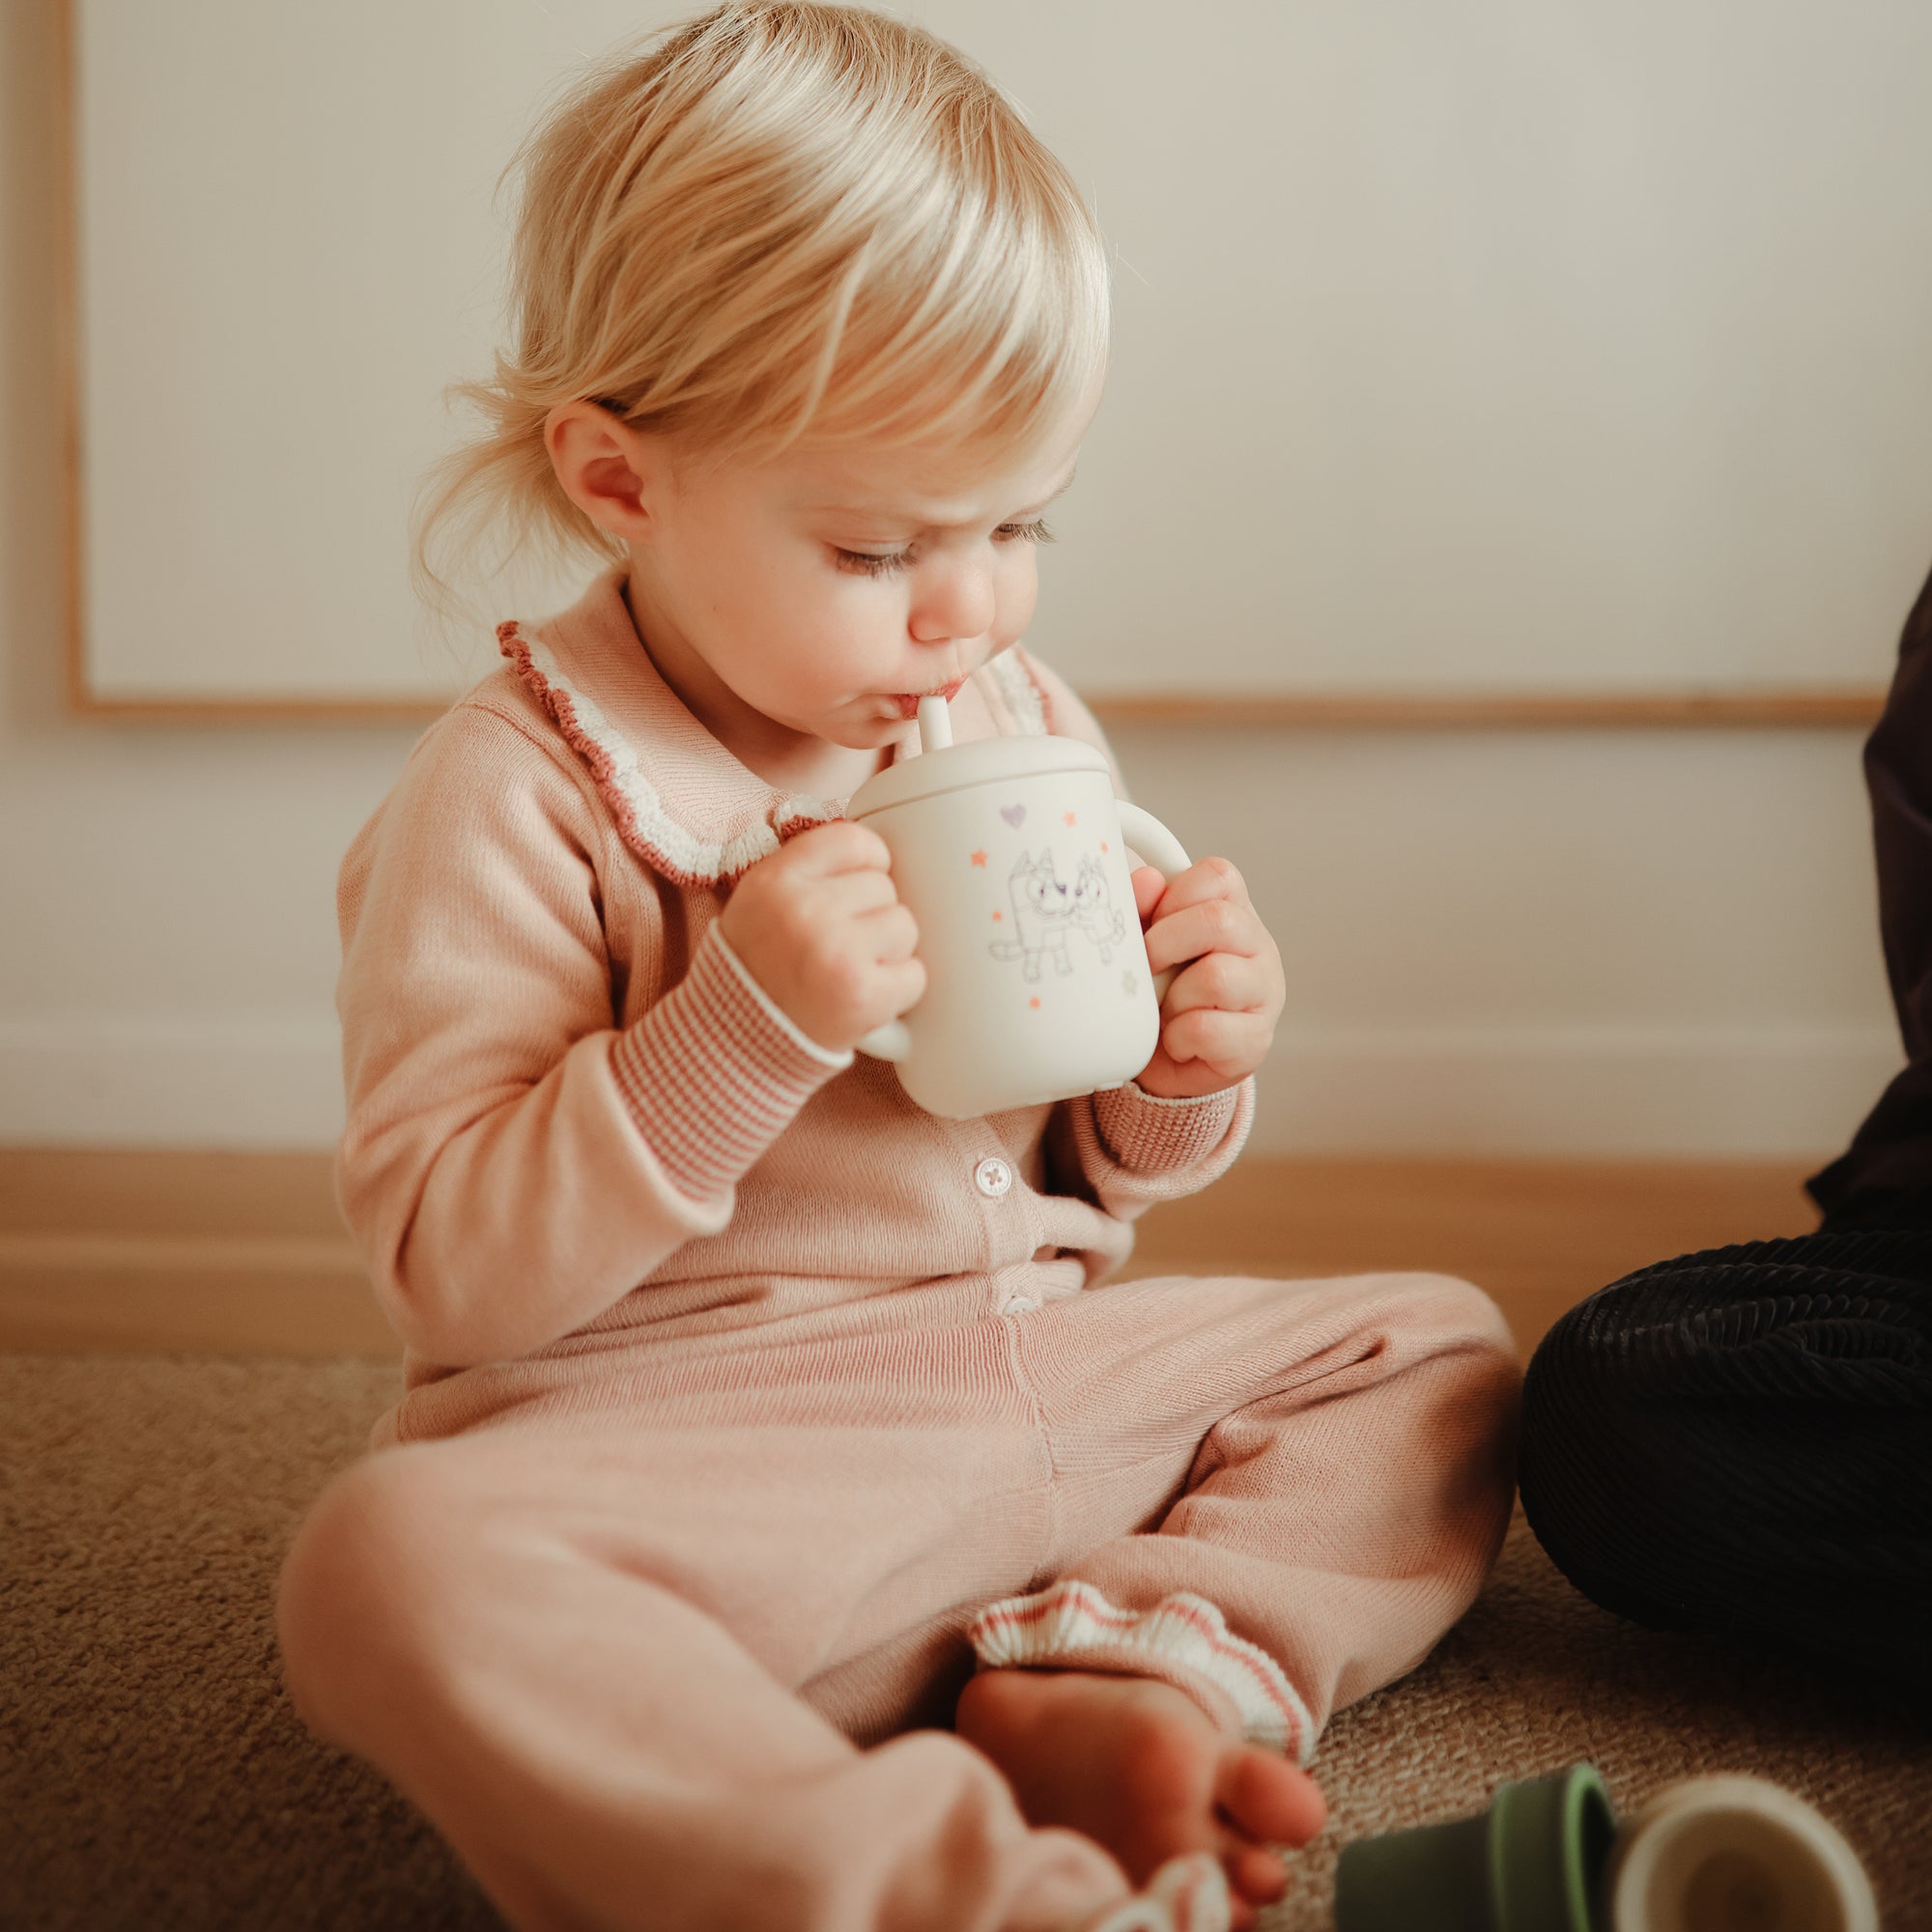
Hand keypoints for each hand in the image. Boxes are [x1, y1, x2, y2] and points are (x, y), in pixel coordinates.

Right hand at [719, 823, 924, 1053]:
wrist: (739, 1042)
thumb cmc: (756, 968)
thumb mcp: (759, 900)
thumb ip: (809, 869)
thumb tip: (876, 854)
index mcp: (776, 880)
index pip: (854, 840)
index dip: (869, 863)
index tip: (859, 887)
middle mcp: (805, 910)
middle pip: (884, 886)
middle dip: (872, 915)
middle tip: (839, 945)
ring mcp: (837, 953)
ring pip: (905, 926)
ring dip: (889, 951)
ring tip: (851, 970)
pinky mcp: (864, 995)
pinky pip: (915, 973)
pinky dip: (898, 989)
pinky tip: (865, 995)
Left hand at [1129, 857, 1283, 1099]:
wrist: (1163, 1062)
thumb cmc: (1158, 994)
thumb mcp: (1143, 944)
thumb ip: (1142, 909)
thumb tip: (1147, 881)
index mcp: (1233, 913)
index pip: (1219, 876)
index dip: (1176, 895)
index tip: (1152, 922)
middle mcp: (1257, 948)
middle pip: (1220, 921)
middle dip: (1165, 943)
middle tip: (1146, 967)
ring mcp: (1264, 993)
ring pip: (1216, 977)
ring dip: (1173, 998)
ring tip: (1166, 1011)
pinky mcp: (1256, 1040)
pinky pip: (1207, 1029)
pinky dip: (1178, 1037)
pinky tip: (1178, 1041)